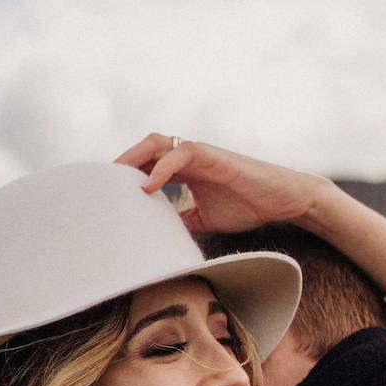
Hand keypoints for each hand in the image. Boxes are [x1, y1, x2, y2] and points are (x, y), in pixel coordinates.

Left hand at [115, 133, 331, 234]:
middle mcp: (189, 156)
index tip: (106, 196)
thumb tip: (158, 241)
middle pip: (145, 149)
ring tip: (117, 181)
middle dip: (122, 163)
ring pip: (156, 144)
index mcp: (186, 169)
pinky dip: (160, 169)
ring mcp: (200, 153)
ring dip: (133, 158)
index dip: (126, 176)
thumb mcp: (205, 219)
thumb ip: (182, 223)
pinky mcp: (213, 156)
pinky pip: (179, 154)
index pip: (147, 164)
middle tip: (103, 187)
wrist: (282, 200)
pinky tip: (147, 188)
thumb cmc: (248, 207)